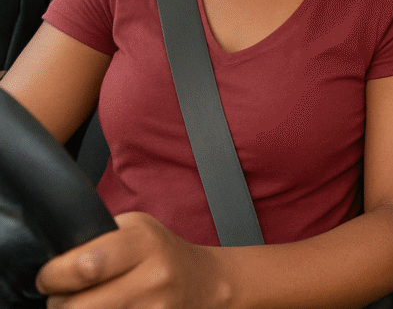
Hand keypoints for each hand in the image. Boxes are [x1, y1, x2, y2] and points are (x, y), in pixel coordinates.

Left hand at [36, 212, 231, 308]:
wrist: (204, 283)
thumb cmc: (161, 253)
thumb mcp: (135, 230)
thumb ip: (97, 239)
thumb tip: (54, 260)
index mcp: (143, 242)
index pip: (82, 267)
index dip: (53, 276)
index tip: (50, 277)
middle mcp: (152, 277)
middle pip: (77, 307)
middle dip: (59, 304)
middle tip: (64, 296)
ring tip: (90, 303)